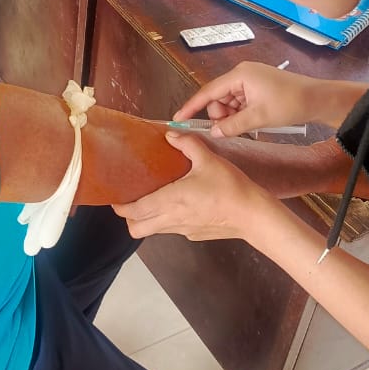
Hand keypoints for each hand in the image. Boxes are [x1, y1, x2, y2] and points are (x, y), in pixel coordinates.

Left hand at [113, 131, 272, 240]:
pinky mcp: (194, 235)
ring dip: (147, 219)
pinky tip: (178, 206)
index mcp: (170, 200)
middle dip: (128, 217)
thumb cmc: (230, 188)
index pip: (134, 210)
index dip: (120, 206)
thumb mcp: (209, 159)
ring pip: (153, 231)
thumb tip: (171, 134)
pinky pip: (172, 230)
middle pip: (136, 228)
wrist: (253, 215)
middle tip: (130, 200)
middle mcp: (172, 219)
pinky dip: (166, 221)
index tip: (115, 196)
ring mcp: (183, 230)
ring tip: (151, 201)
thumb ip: (187, 144)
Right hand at [173, 61, 340, 137]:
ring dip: (232, 116)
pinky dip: (241, 113)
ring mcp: (250, 80)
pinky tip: (251, 122)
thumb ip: (232, 125)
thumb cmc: (290, 104)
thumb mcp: (258, 118)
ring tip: (247, 126)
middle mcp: (242, 74)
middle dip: (220, 115)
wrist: (318, 99)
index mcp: (239, 75)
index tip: (178, 117)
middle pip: (218, 97)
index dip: (192, 106)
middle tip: (230, 130)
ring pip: (229, 102)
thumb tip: (214, 132)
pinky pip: (240, 102)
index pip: (208, 91)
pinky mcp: (258, 87)